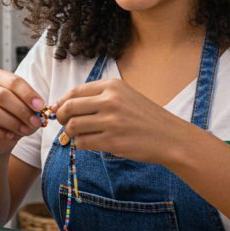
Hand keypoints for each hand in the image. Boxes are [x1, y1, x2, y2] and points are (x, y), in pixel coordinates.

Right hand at [0, 69, 45, 154]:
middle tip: (34, 121)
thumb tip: (39, 112)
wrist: (0, 136)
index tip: (40, 107)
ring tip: (24, 130)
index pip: (13, 81)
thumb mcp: (27, 109)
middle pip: (2, 95)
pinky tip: (10, 136)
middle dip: (21, 110)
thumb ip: (33, 108)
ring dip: (11, 122)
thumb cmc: (15, 116)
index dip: (28, 94)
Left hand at [55, 78, 195, 163]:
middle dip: (61, 118)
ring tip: (81, 135)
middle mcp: (111, 100)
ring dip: (71, 133)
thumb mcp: (124, 96)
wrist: (169, 137)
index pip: (75, 91)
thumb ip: (96, 97)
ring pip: (73, 127)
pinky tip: (91, 143)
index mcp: (113, 86)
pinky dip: (81, 144)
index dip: (62, 102)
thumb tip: (60, 105)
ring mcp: (111, 121)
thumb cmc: (144, 117)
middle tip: (65, 124)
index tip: (59, 111)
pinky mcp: (112, 141)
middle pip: (69, 108)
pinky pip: (83, 142)